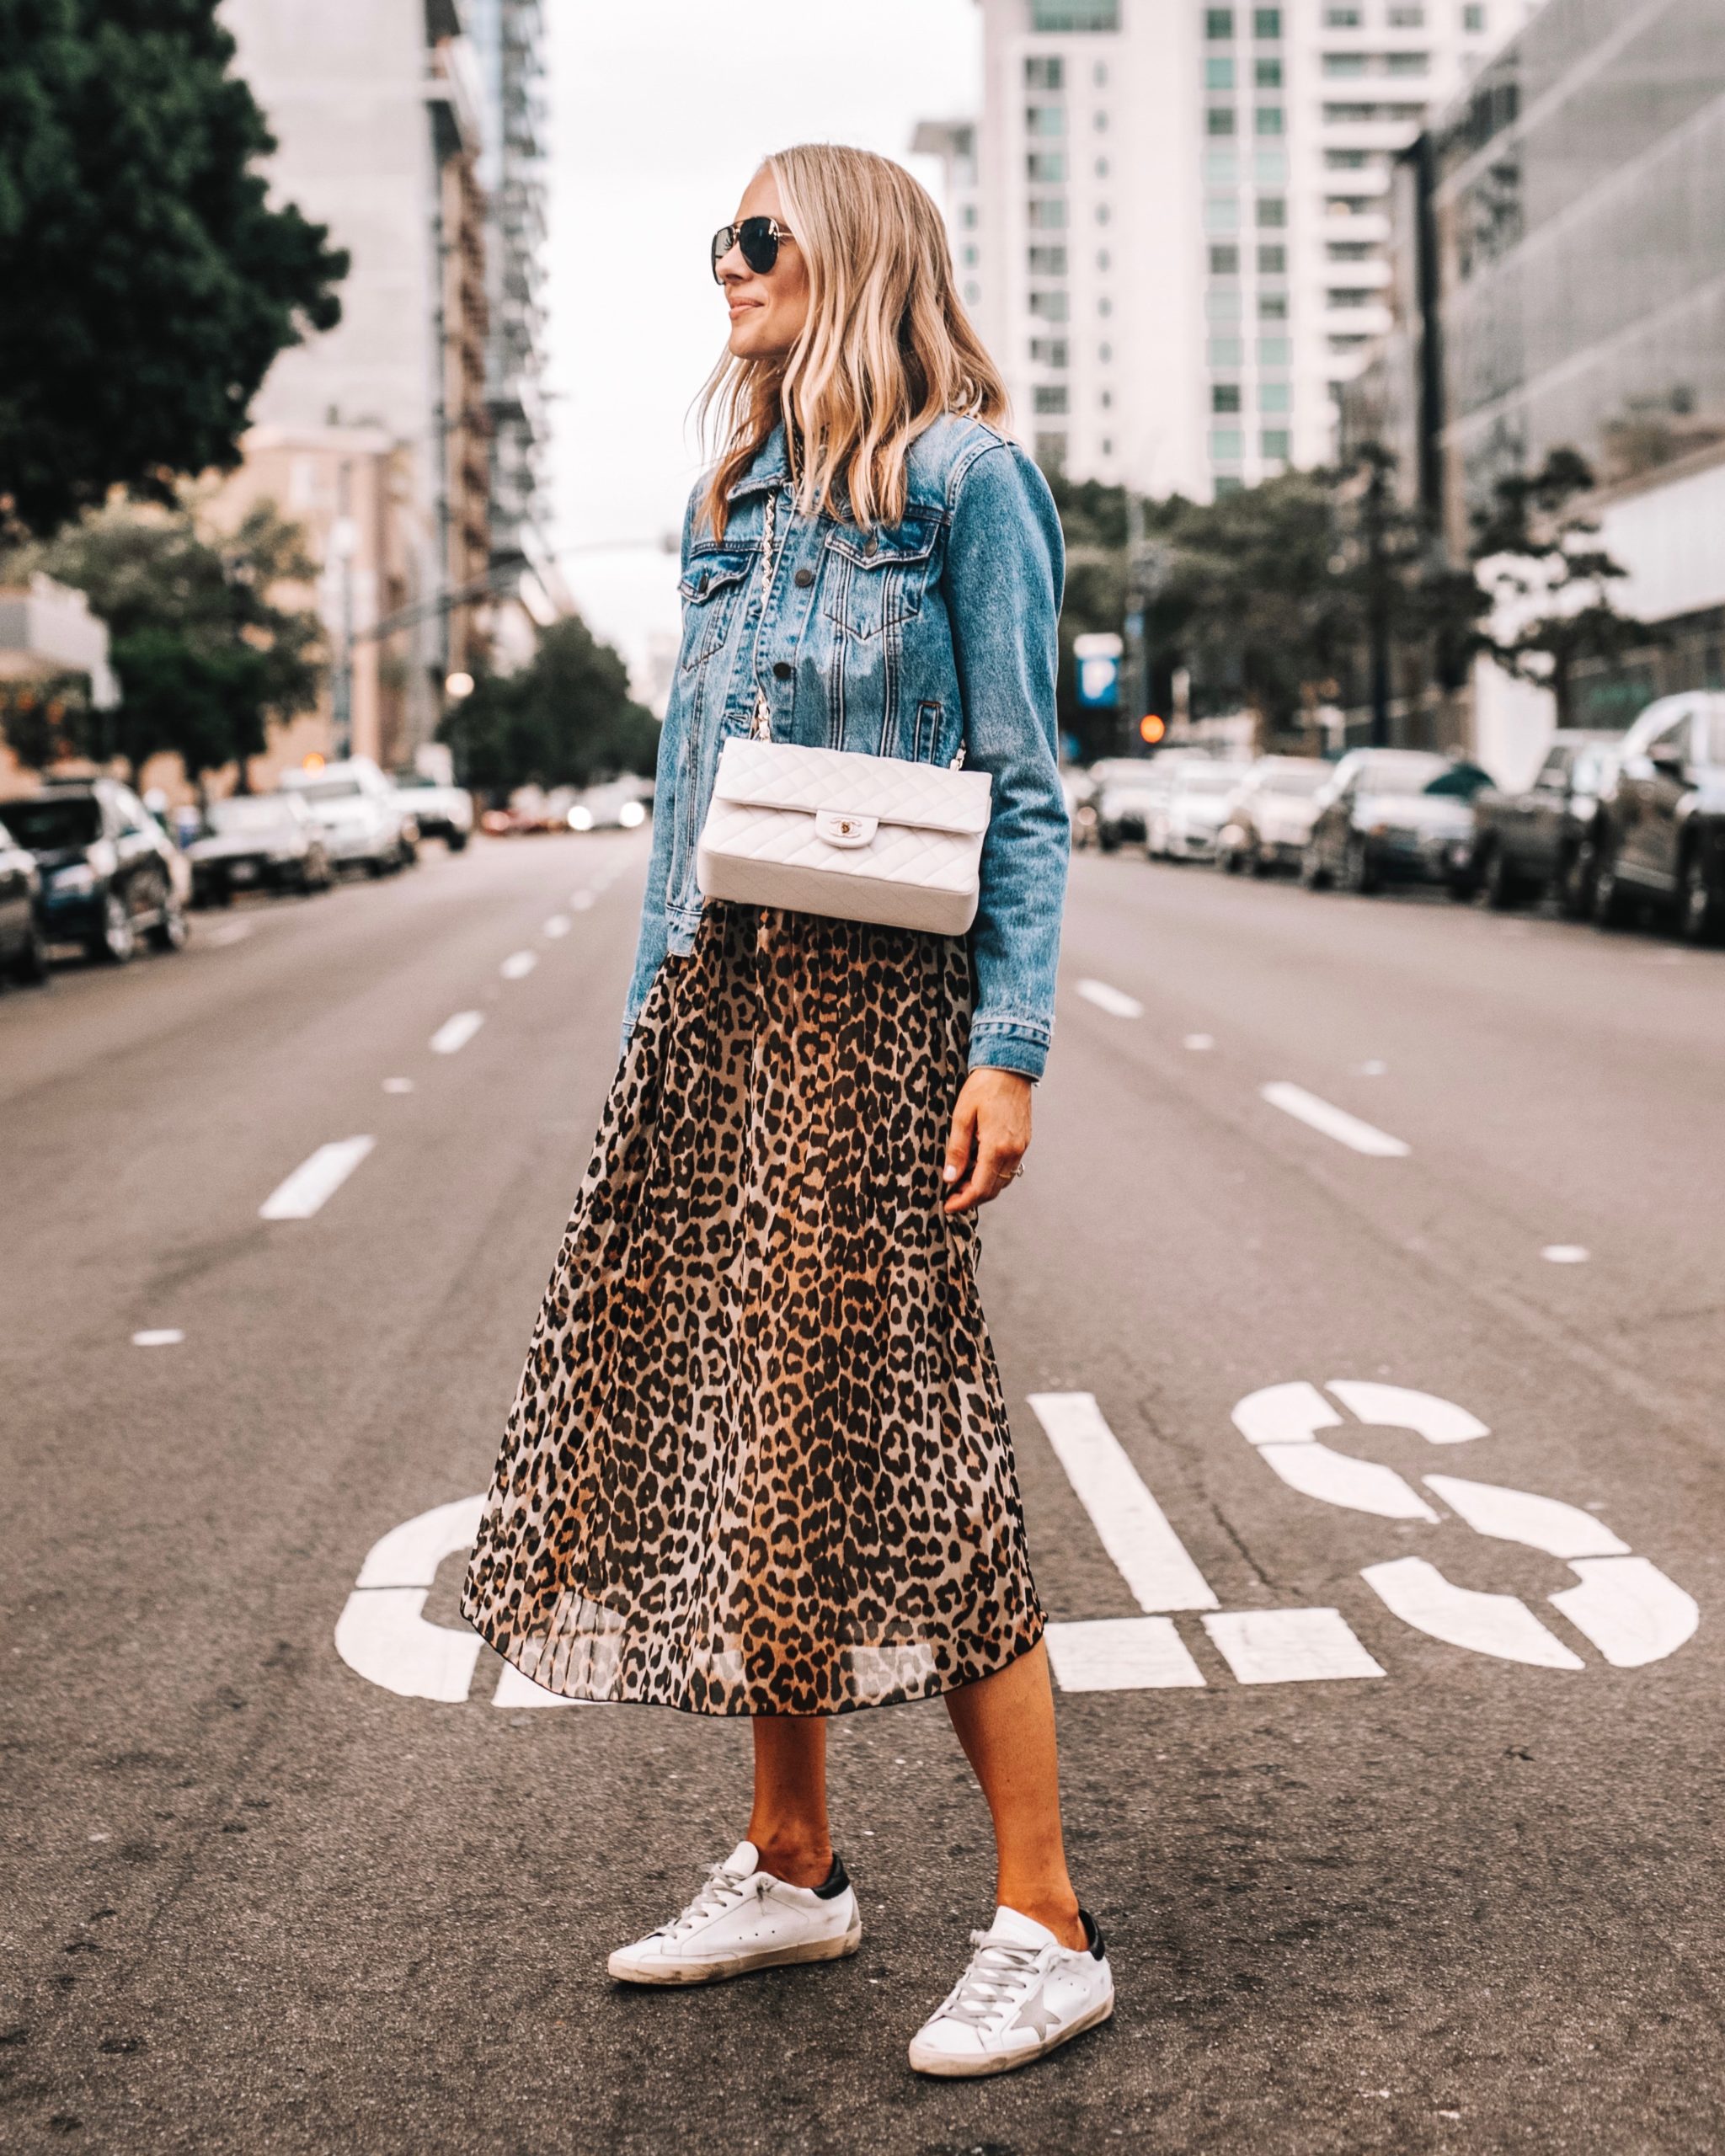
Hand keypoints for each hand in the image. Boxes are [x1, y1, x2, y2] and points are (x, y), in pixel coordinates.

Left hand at [942, 1068, 1032, 1214]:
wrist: (1010, 1066)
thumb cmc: (983, 1087)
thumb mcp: (962, 1116)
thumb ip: (957, 1150)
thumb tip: (950, 1178)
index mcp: (996, 1147)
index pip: (980, 1188)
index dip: (963, 1202)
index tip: (948, 1207)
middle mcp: (1013, 1151)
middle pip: (993, 1189)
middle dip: (971, 1198)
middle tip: (951, 1197)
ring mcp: (1021, 1147)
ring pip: (1002, 1181)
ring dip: (982, 1188)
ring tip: (961, 1183)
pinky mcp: (1024, 1141)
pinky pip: (1009, 1168)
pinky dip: (993, 1175)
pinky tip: (977, 1169)